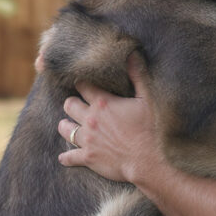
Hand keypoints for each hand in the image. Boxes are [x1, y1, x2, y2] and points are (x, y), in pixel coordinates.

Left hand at [58, 53, 160, 182]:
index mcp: (103, 103)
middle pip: (69, 105)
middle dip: (71, 103)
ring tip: (67, 125)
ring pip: (65, 129)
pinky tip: (64, 158)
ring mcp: (87, 140)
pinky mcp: (88, 158)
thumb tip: (132, 54)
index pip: (83, 86)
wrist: (148, 160)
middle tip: (76, 104)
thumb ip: (137, 76)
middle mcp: (90, 119)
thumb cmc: (150, 128)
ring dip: (65, 126)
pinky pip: (69, 157)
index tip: (83, 83)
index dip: (82, 83)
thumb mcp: (147, 99)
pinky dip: (66, 157)